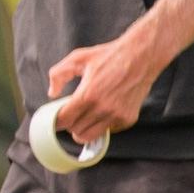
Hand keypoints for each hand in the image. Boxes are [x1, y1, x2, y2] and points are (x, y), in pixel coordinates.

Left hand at [48, 27, 167, 140]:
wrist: (142, 56)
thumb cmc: (109, 56)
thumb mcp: (77, 58)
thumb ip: (58, 75)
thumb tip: (52, 93)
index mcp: (88, 95)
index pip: (63, 120)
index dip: (56, 121)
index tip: (55, 117)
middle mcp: (103, 109)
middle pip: (75, 130)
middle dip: (69, 123)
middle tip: (71, 113)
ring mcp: (117, 116)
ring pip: (89, 136)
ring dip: (82, 129)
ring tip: (82, 117)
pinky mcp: (128, 119)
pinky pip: (107, 131)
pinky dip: (101, 125)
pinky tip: (102, 111)